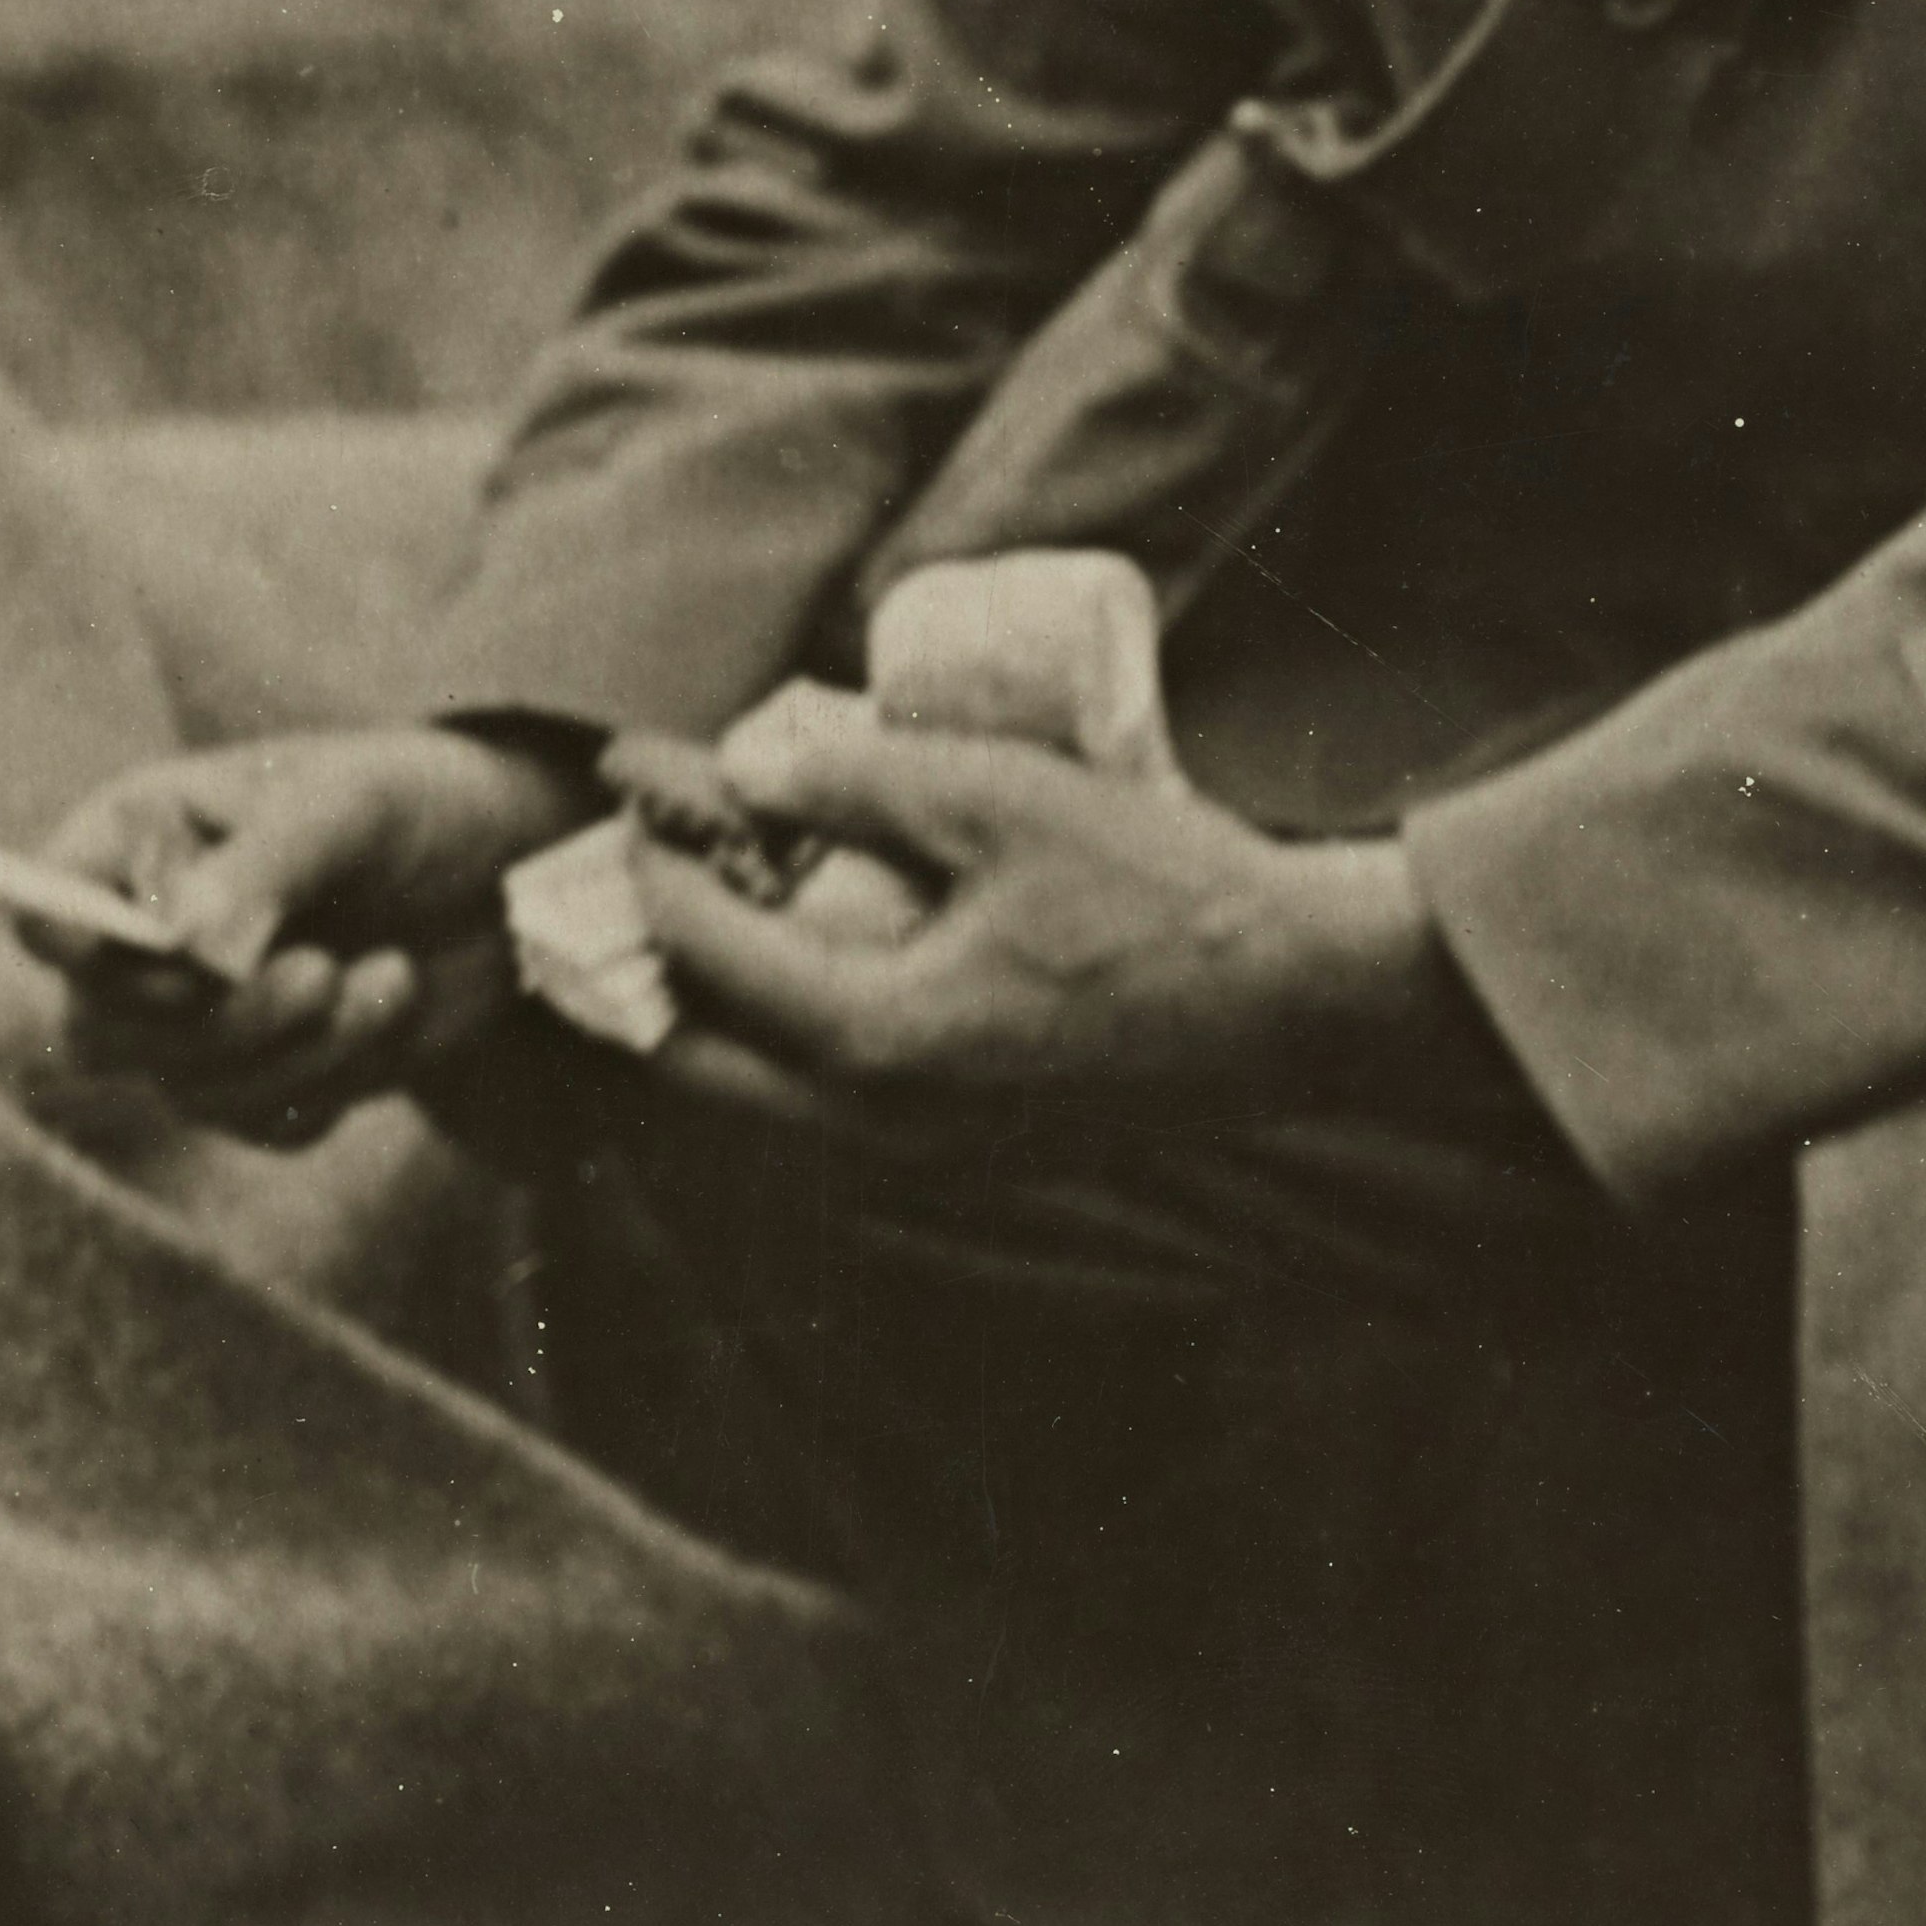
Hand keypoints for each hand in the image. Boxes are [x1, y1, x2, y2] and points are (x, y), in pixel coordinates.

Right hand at [35, 723, 571, 1144]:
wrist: (509, 874)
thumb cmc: (411, 804)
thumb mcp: (347, 808)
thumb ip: (263, 869)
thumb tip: (191, 954)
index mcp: (136, 838)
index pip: (45, 911)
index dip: (84, 948)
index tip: (179, 952)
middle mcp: (144, 933)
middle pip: (104, 1028)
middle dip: (224, 1019)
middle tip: (321, 971)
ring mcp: (196, 1016)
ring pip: (189, 1088)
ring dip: (301, 1049)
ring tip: (389, 975)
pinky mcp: (260, 1077)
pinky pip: (260, 1121)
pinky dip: (336, 1079)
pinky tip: (390, 1007)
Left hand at [627, 700, 1461, 1154]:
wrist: (1296, 1002)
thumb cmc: (1160, 888)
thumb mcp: (1001, 799)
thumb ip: (857, 780)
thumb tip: (743, 766)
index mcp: (875, 1042)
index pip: (706, 960)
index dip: (650, 867)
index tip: (629, 793)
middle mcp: (881, 1129)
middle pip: (698, 1071)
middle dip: (645, 974)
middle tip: (629, 880)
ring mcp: (928, 1158)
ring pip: (761, 1109)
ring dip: (712, 1022)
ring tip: (701, 920)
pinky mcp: (972, 1154)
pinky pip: (829, 1118)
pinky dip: (783, 1052)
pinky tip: (805, 972)